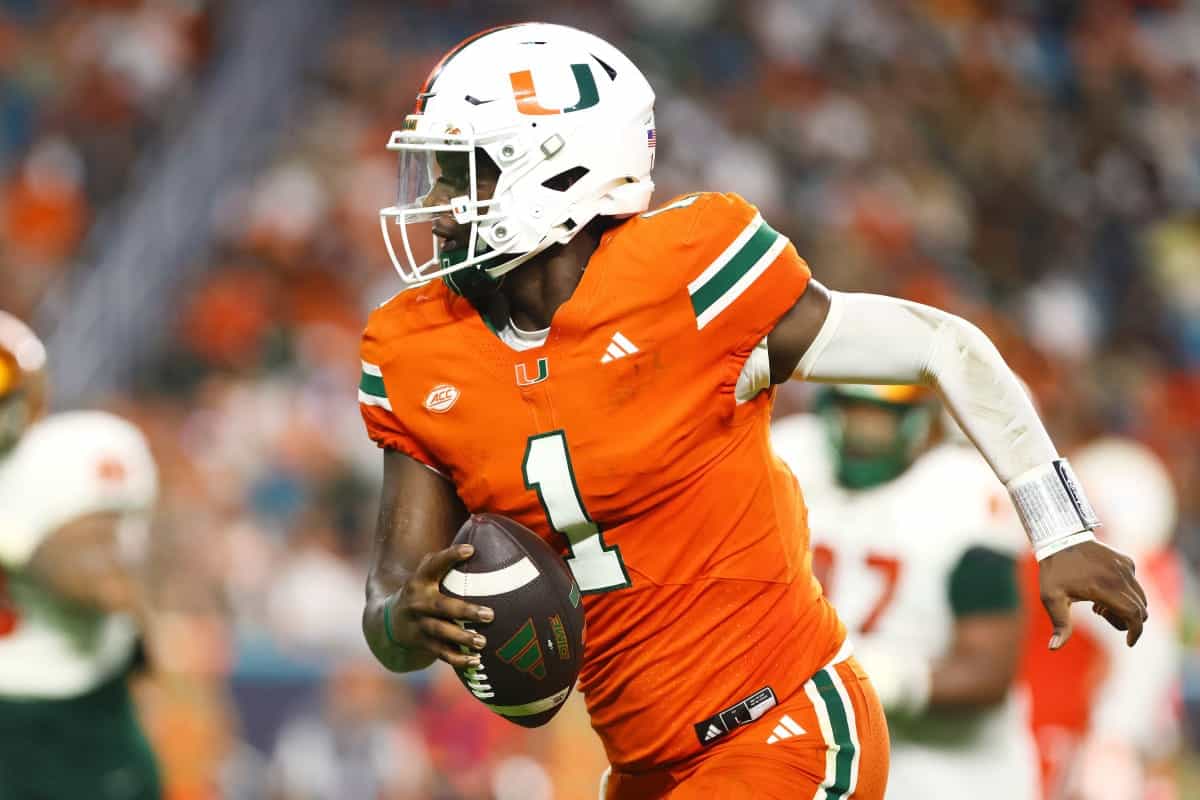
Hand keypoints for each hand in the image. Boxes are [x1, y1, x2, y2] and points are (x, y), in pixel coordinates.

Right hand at [386, 544, 495, 668]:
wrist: (386, 622)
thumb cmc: (421, 591)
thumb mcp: (425, 574)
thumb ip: (444, 562)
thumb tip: (478, 539)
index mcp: (420, 580)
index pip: (433, 564)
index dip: (450, 556)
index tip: (471, 550)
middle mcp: (417, 602)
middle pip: (442, 606)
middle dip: (466, 611)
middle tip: (490, 614)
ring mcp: (418, 625)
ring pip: (442, 632)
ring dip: (463, 637)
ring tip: (483, 641)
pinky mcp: (421, 643)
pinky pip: (441, 653)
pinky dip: (458, 658)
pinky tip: (476, 660)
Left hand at [1038, 539, 1146, 649]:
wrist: (1060, 538)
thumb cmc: (1054, 571)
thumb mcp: (1051, 597)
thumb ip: (1059, 624)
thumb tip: (1053, 648)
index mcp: (1104, 588)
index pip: (1134, 615)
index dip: (1135, 632)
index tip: (1128, 643)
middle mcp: (1120, 577)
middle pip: (1140, 610)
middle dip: (1126, 621)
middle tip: (1099, 613)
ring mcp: (1125, 567)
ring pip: (1140, 598)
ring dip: (1127, 607)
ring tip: (1098, 603)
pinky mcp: (1126, 561)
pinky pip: (1135, 584)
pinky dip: (1127, 594)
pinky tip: (1102, 590)